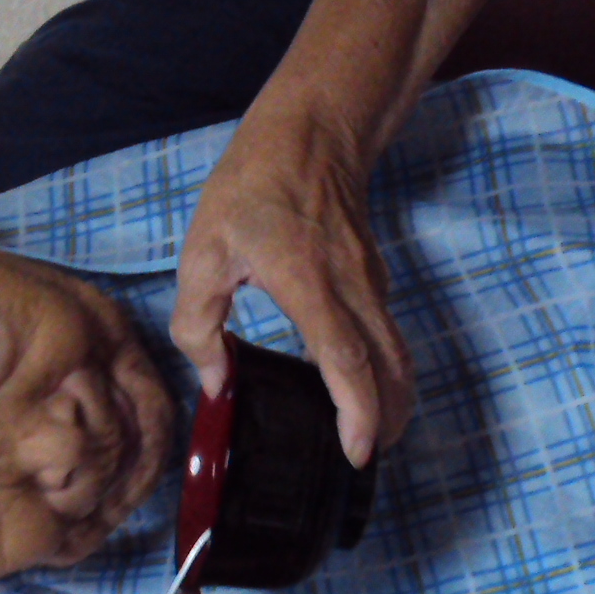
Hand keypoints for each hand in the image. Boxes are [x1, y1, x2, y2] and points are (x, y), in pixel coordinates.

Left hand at [170, 118, 413, 465]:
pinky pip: (387, 334)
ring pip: (396, 352)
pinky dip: (383, 370)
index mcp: (307, 281)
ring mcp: (371, 282)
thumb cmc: (251, 188)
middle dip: (388, 420)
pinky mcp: (374, 279)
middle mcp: (352, 287)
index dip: (358, 408)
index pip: (345, 355)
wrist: (312, 131)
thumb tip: (216, 382)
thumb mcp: (203, 251)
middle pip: (389, 367)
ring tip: (370, 438)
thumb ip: (198, 323)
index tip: (359, 451)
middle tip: (368, 462)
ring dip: (392, 399)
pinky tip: (358, 390)